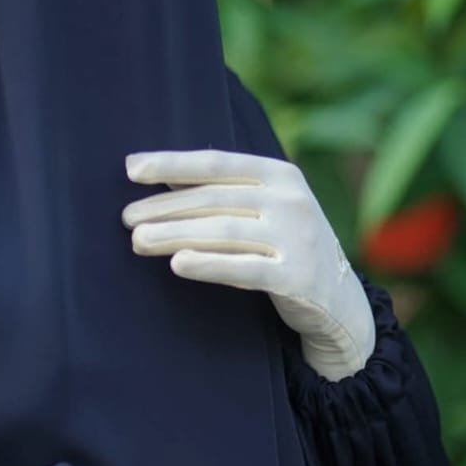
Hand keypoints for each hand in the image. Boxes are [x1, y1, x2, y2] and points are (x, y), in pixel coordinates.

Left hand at [122, 148, 375, 381]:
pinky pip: (243, 269)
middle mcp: (292, 201)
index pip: (216, 163)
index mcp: (281, 174)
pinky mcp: (297, 278)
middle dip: (164, 208)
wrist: (340, 301)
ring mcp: (297, 239)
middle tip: (126, 219)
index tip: (131, 170)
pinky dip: (208, 264)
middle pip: (214, 200)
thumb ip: (222, 192)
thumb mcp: (266, 209)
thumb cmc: (286, 247)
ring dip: (174, 235)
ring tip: (137, 241)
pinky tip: (177, 264)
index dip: (171, 164)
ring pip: (223, 232)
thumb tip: (156, 177)